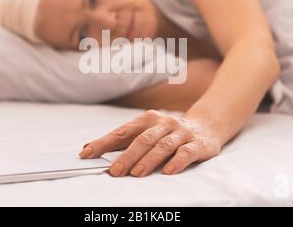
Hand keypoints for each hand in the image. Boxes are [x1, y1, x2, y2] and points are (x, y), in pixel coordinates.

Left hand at [79, 110, 221, 176]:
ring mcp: (181, 133)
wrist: (206, 125)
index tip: (87, 153)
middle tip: (115, 171)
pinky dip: (176, 162)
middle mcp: (164, 123)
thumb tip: (89, 149)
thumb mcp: (147, 131)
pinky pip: (186, 153)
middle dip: (127, 156)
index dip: (104, 142)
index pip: (123, 131)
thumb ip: (123, 140)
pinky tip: (168, 172)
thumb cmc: (167, 132)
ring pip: (163, 146)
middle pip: (143, 139)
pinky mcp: (197, 144)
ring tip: (136, 174)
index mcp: (147, 119)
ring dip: (148, 160)